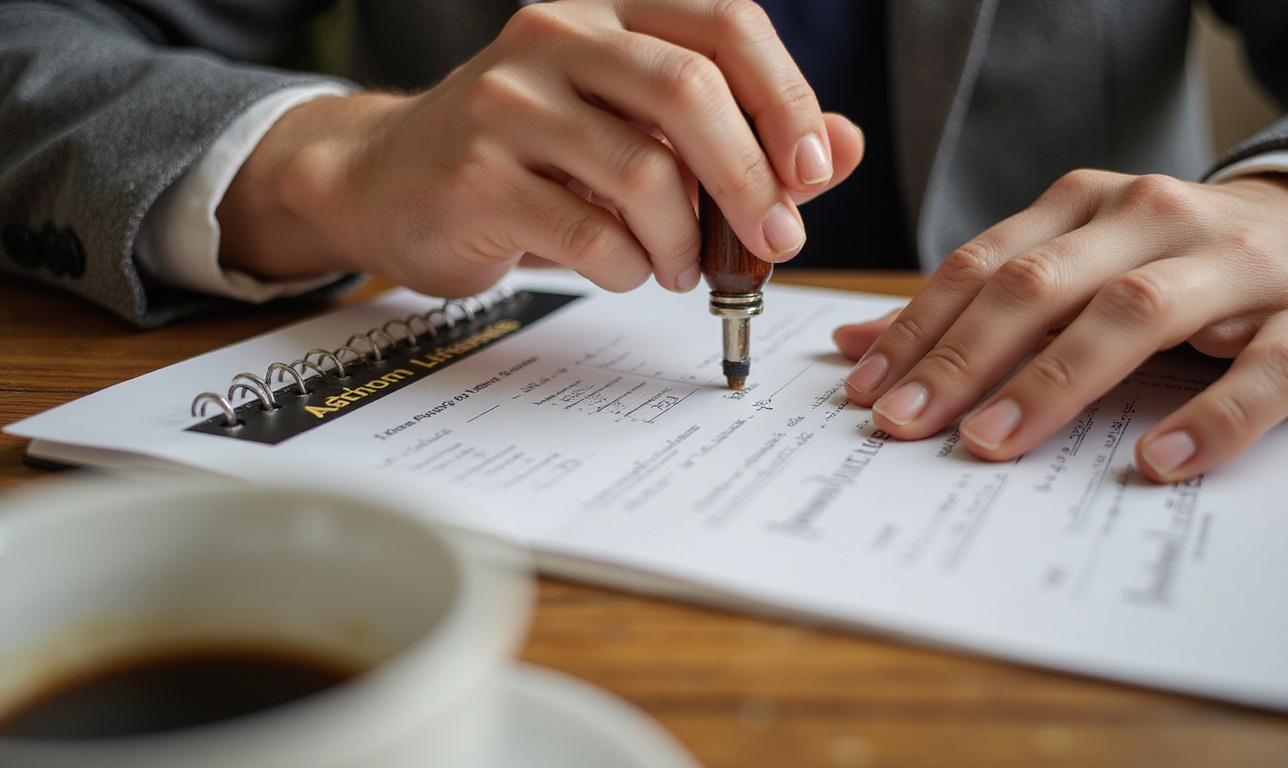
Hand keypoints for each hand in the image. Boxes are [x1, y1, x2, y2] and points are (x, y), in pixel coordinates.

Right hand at [218, 0, 862, 298]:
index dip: (786, 96)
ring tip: (683, 268)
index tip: (812, 170)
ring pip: (642, 172)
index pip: (725, 24)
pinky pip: (589, 233)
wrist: (388, 180)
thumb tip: (839, 148)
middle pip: (689, 90)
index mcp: (608, 13)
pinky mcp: (475, 174)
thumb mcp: (635, 132)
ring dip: (685, 240)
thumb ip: (739, 138)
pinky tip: (626, 269)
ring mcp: (508, 101)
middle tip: (775, 241)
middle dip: (751, 179)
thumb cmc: (528, 158)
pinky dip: (628, 268)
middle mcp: (557, 38)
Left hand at [834, 171, 1287, 482]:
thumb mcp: (1074, 264)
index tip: (864, 391)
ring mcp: (1235, 266)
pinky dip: (1210, 418)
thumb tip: (858, 345)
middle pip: (1042, 285)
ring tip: (994, 443)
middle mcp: (1153, 220)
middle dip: (964, 357)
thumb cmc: (1173, 263)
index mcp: (1087, 205)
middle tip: (907, 423)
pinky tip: (1155, 460)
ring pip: (1134, 315)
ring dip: (1054, 383)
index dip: (917, 328)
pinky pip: (1262, 372)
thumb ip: (977, 302)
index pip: (983, 265)